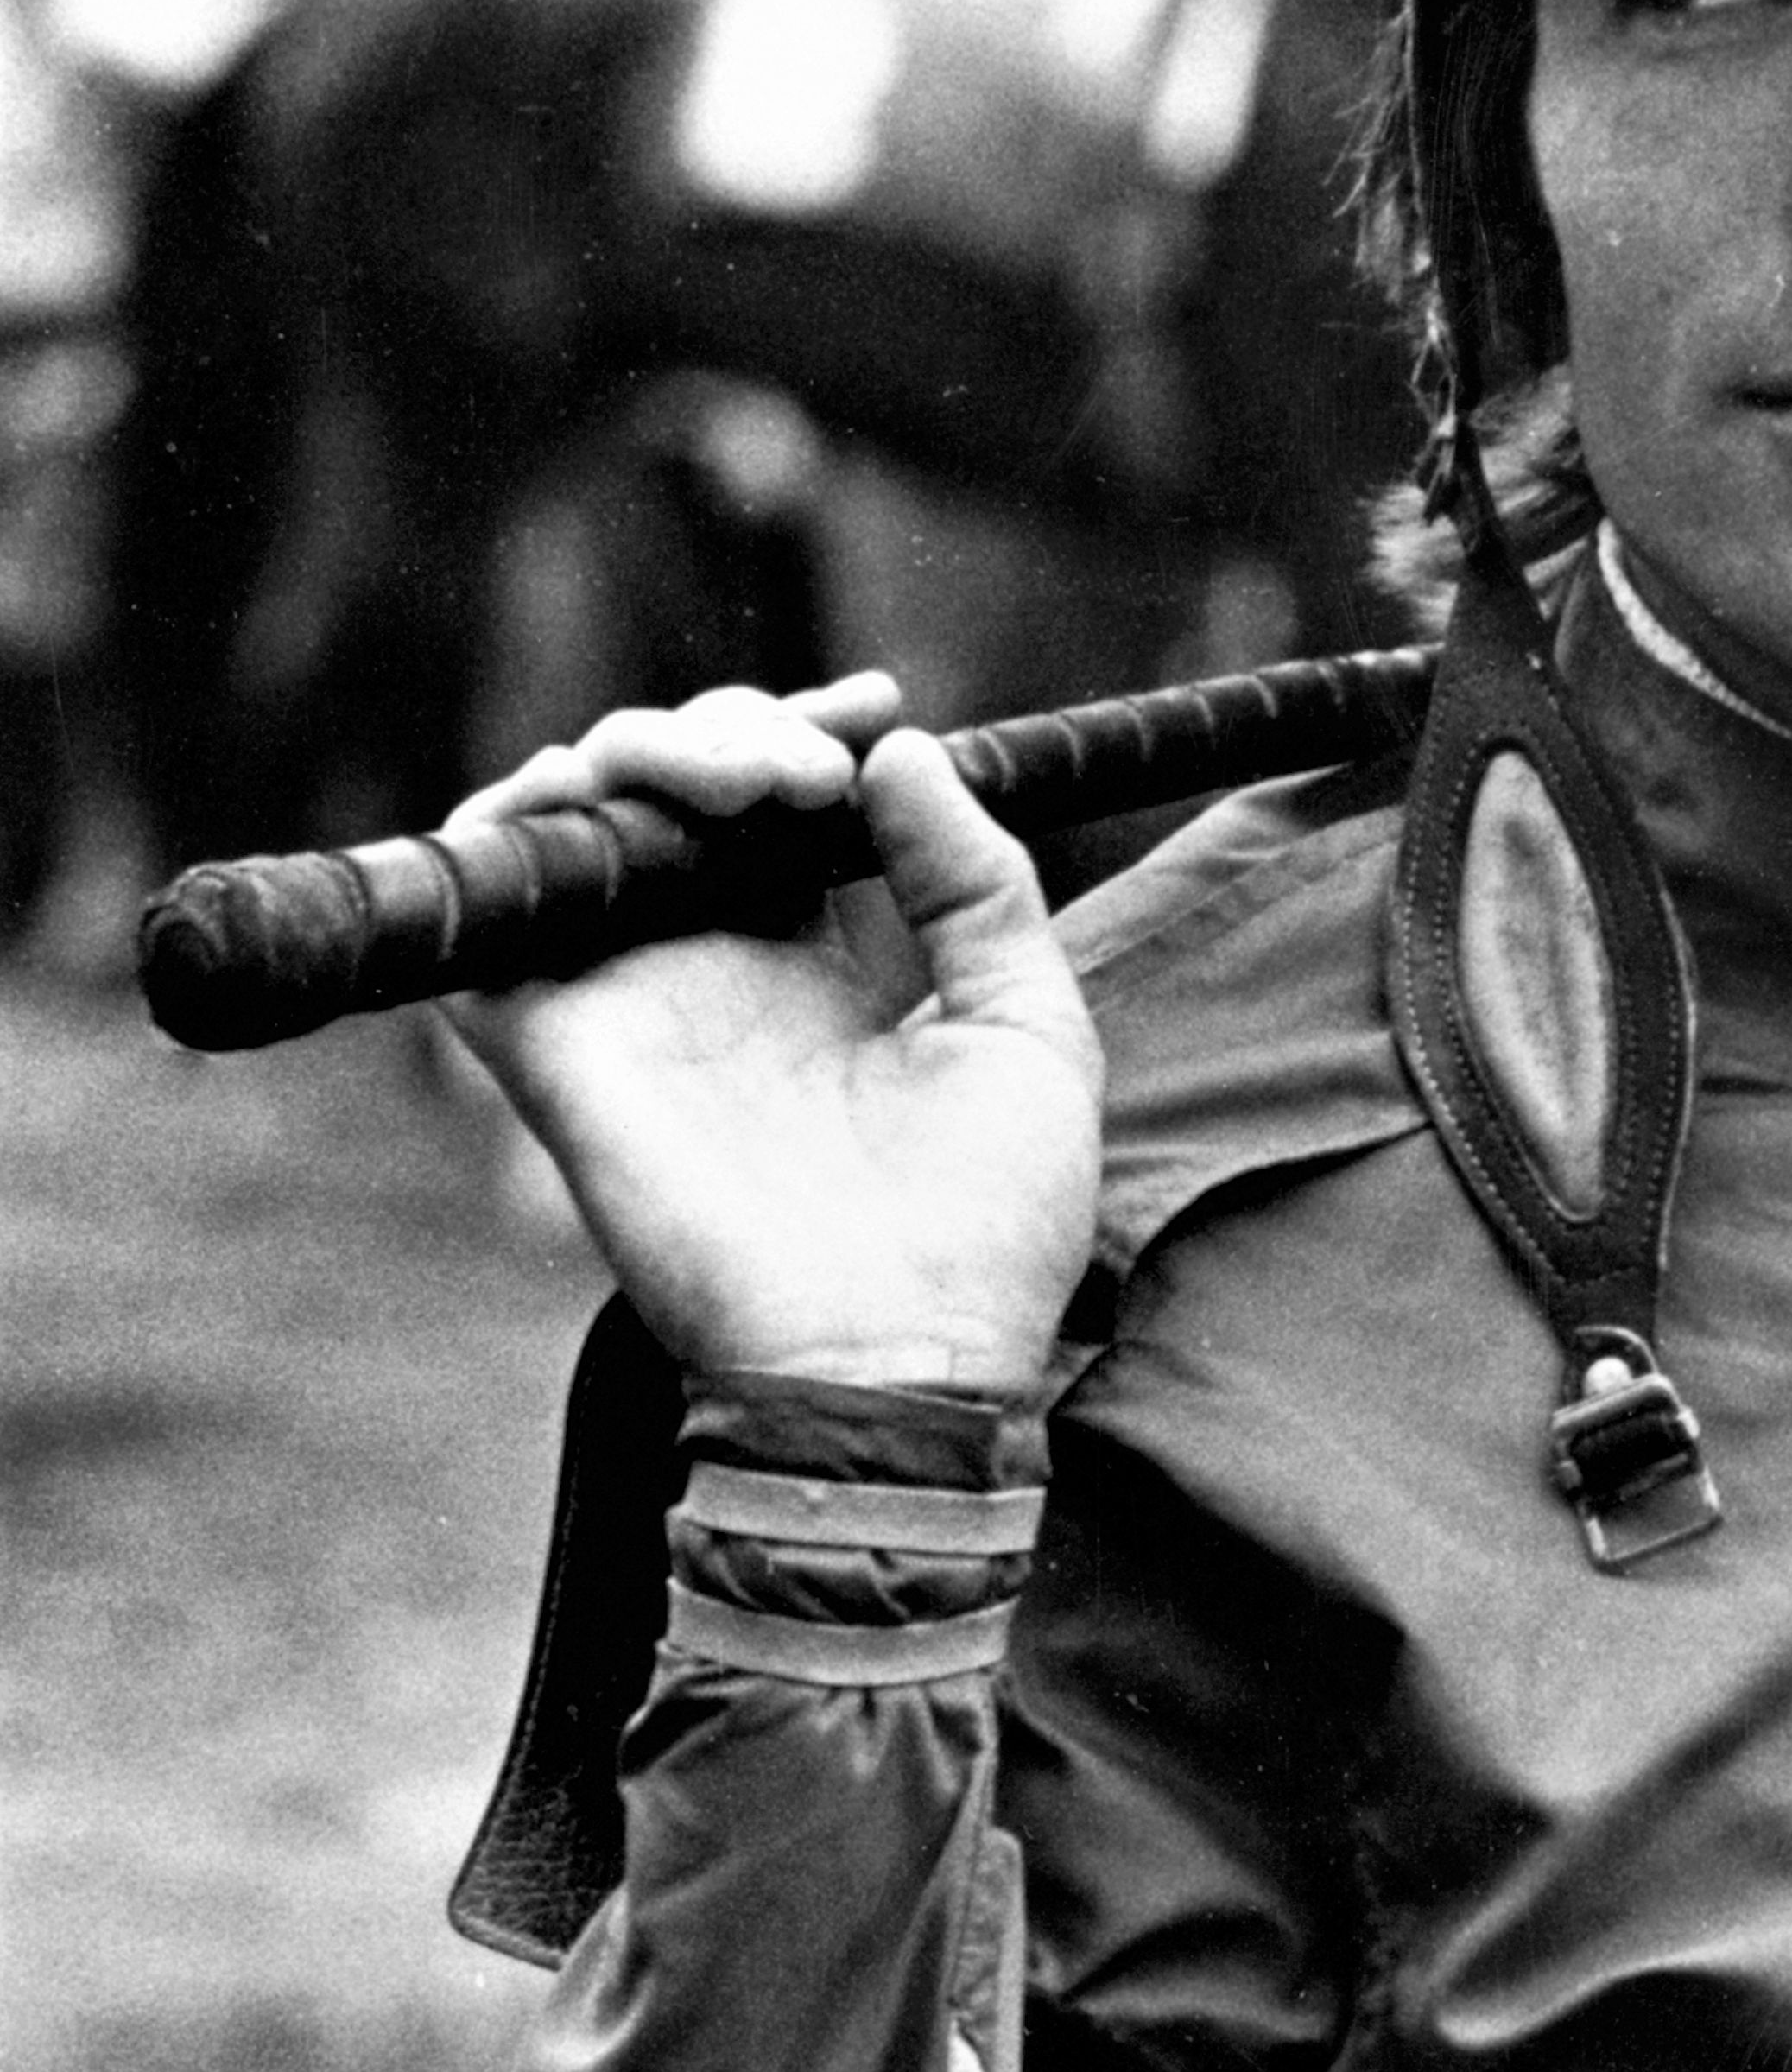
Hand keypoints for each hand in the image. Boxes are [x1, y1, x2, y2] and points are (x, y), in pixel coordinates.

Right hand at [438, 674, 1101, 1394]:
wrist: (903, 1361)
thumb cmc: (985, 1227)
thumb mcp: (1029, 1027)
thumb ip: (979, 883)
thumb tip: (905, 750)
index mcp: (812, 970)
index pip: (772, 807)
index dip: (804, 732)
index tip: (876, 710)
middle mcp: (706, 973)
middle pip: (672, 784)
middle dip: (740, 730)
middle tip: (817, 774)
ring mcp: (625, 1002)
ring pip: (578, 812)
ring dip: (654, 751)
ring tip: (759, 789)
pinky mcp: (554, 1047)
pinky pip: (482, 907)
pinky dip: (521, 824)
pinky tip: (620, 807)